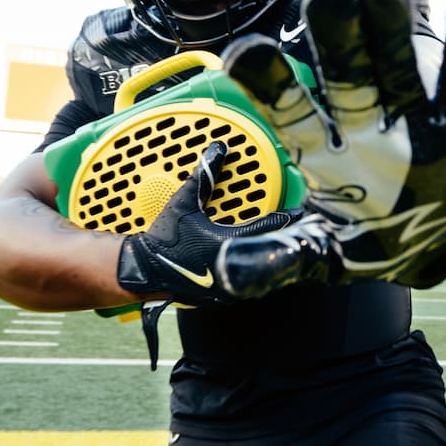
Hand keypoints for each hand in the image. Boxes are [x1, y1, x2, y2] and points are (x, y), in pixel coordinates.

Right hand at [117, 140, 297, 305]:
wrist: (145, 271)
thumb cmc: (164, 237)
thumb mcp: (184, 203)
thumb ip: (204, 175)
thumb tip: (218, 148)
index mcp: (226, 243)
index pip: (266, 228)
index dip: (285, 219)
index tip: (300, 212)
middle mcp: (231, 268)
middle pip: (268, 252)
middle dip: (284, 239)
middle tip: (300, 228)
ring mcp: (228, 287)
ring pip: (259, 271)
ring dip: (270, 257)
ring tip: (283, 245)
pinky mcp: (223, 297)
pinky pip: (247, 283)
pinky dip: (255, 271)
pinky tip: (260, 264)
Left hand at [217, 0, 445, 294]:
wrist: (426, 242)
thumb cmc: (362, 238)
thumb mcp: (317, 254)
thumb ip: (278, 259)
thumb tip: (228, 276)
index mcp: (316, 144)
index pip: (288, 107)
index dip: (267, 79)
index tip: (242, 53)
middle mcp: (357, 116)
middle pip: (344, 72)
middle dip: (336, 37)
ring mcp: (407, 110)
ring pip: (395, 64)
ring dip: (391, 30)